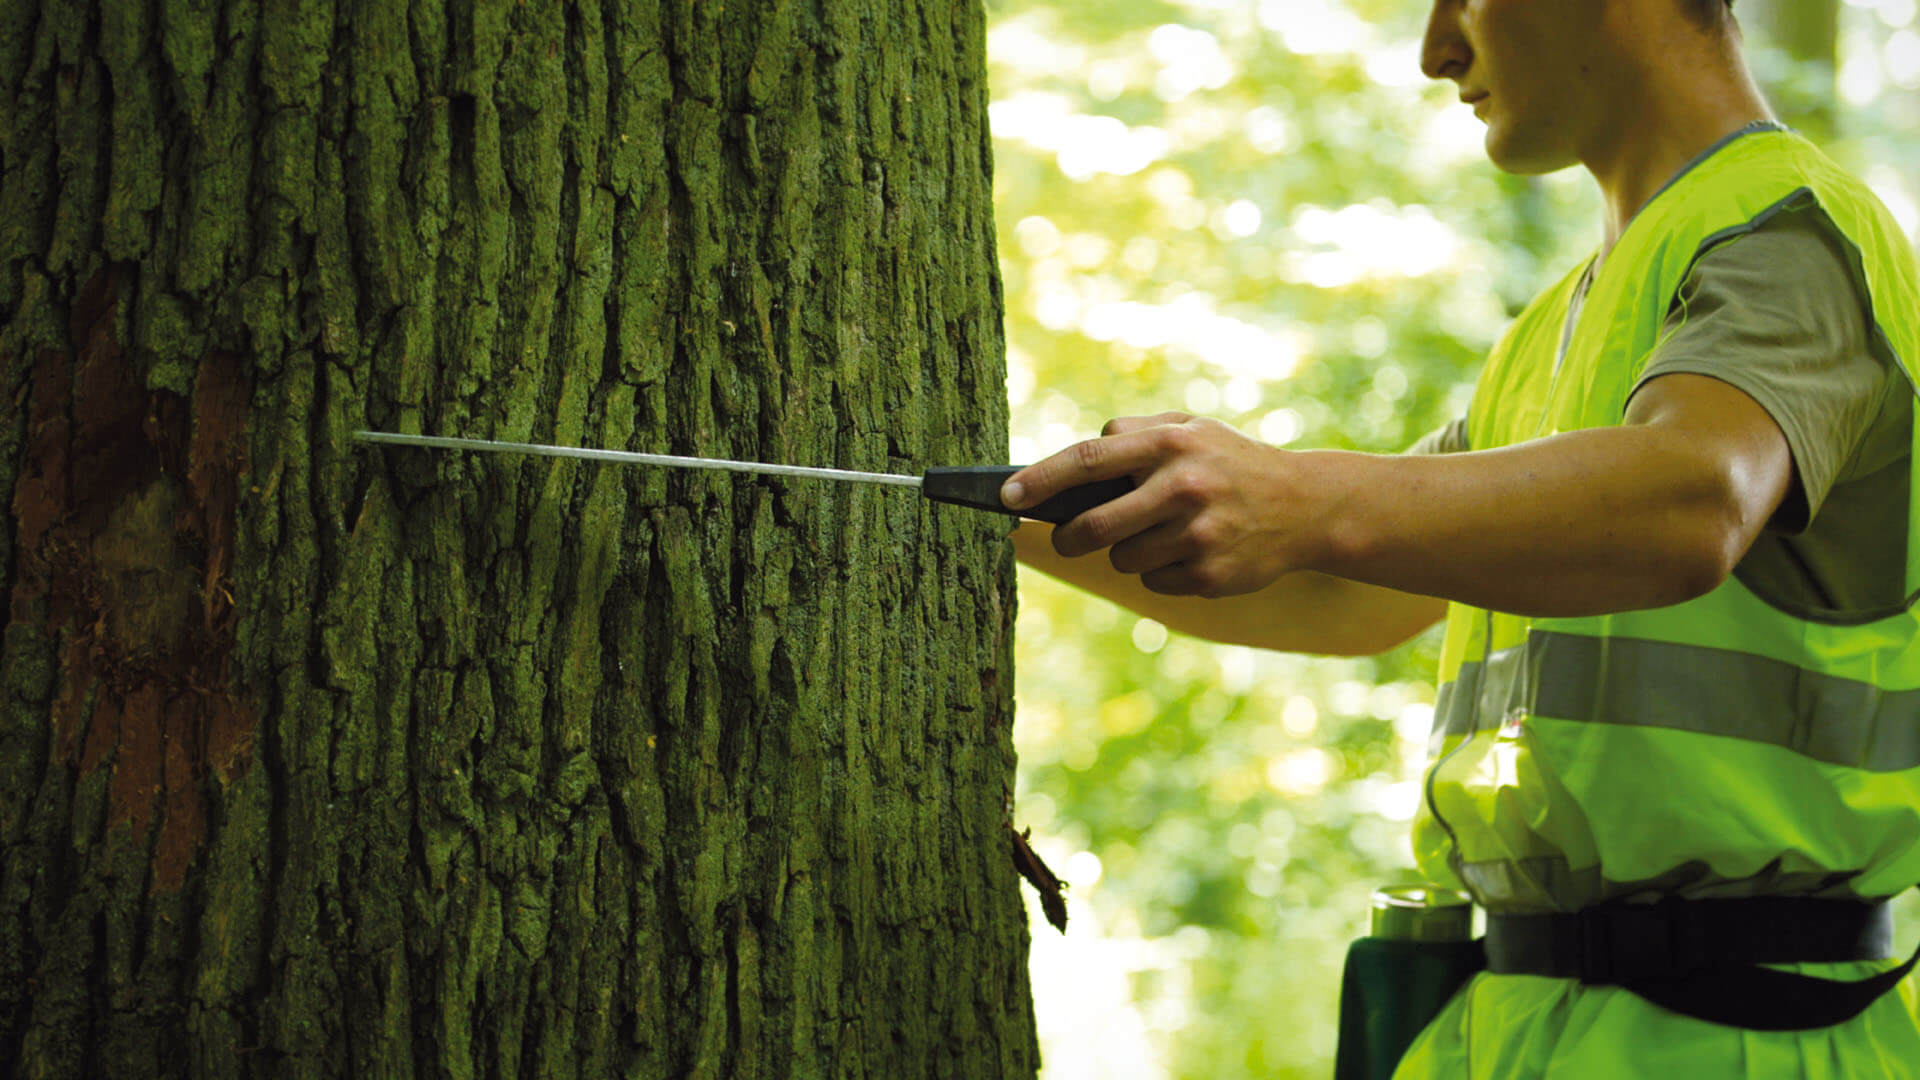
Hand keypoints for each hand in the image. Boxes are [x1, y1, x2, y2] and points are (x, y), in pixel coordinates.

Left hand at [1002, 413, 1327, 596]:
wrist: (1306, 505)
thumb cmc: (1232, 462)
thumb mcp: (1192, 428)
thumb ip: (1134, 432)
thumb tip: (1076, 458)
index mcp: (1170, 444)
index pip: (1087, 460)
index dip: (1040, 480)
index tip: (1003, 497)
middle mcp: (1183, 486)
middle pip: (1094, 524)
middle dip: (1070, 537)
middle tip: (1069, 537)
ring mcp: (1198, 534)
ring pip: (1122, 558)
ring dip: (1126, 551)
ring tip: (1163, 532)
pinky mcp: (1210, 574)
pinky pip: (1154, 582)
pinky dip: (1160, 572)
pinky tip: (1192, 552)